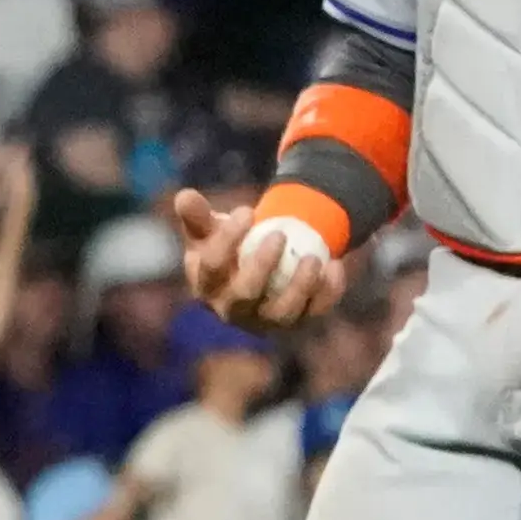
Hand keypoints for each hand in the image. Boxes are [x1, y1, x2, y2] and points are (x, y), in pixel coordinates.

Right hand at [172, 186, 342, 329]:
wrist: (259, 269)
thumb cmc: (228, 245)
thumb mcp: (209, 228)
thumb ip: (196, 214)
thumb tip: (185, 196)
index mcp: (205, 285)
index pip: (211, 266)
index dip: (227, 239)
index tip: (247, 210)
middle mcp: (231, 309)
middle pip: (244, 294)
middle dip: (261, 266)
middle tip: (279, 235)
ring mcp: (265, 321)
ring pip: (282, 313)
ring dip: (299, 286)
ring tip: (313, 258)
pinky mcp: (296, 323)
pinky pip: (315, 312)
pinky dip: (328, 292)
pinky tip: (335, 265)